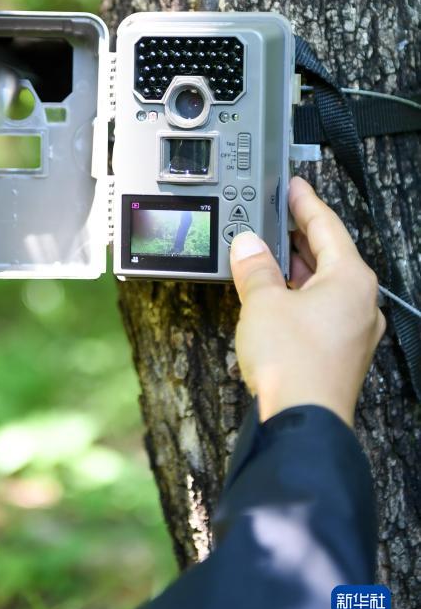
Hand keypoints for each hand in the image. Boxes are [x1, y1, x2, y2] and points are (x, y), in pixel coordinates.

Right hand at [228, 175, 385, 427]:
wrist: (301, 421)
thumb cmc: (292, 363)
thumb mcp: (262, 301)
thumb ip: (254, 267)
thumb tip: (248, 246)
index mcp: (351, 279)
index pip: (327, 226)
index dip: (304, 203)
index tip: (293, 187)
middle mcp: (361, 303)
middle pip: (329, 255)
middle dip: (297, 237)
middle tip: (272, 218)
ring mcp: (354, 331)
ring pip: (323, 285)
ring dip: (294, 268)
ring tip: (265, 255)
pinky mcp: (340, 354)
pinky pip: (320, 311)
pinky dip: (297, 296)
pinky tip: (273, 297)